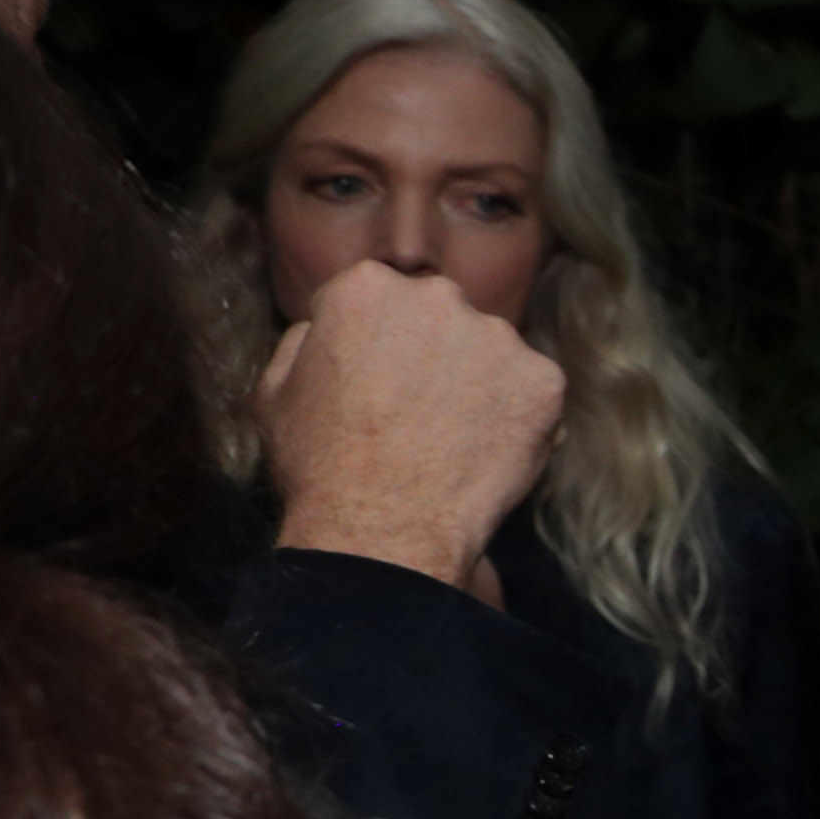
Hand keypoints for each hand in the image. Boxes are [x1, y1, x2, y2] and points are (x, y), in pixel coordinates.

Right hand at [258, 260, 565, 588]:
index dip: (377, 345)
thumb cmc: (319, 466)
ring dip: (478, 384)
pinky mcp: (544, 380)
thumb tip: (325, 326)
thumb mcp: (275, 390)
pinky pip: (532, 392)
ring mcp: (499, 337)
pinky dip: (517, 418)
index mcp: (367, 288)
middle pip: (441, 318)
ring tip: (450, 439)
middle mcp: (438, 296)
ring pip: (491, 353)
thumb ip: (306, 340)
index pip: (381, 299)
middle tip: (416, 413)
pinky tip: (485, 452)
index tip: (375, 383)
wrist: (381, 530)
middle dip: (433, 354)